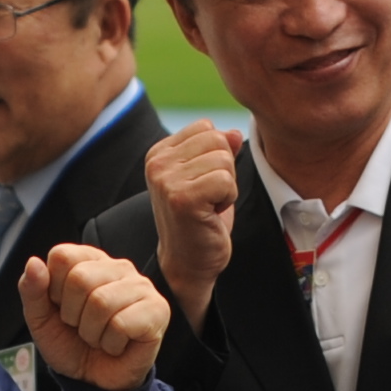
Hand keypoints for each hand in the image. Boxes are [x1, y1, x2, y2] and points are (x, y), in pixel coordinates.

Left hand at [18, 243, 171, 390]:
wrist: (94, 381)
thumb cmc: (72, 345)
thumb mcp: (41, 320)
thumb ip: (32, 290)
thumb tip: (34, 263)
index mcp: (89, 261)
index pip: (62, 256)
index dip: (53, 289)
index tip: (63, 307)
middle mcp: (118, 267)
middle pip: (80, 278)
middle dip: (72, 315)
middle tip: (82, 327)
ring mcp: (141, 287)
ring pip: (101, 302)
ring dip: (92, 332)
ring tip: (99, 337)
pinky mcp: (157, 310)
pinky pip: (121, 324)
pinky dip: (110, 344)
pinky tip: (116, 345)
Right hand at [142, 122, 240, 334]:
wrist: (189, 263)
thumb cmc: (201, 220)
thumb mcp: (209, 177)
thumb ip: (219, 150)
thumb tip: (232, 132)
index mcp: (159, 153)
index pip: (206, 127)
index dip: (216, 155)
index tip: (203, 183)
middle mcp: (157, 163)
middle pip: (217, 140)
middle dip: (224, 169)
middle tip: (209, 197)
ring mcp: (167, 180)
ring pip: (224, 160)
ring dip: (227, 186)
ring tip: (208, 206)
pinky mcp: (182, 198)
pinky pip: (226, 180)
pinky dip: (228, 199)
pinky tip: (211, 214)